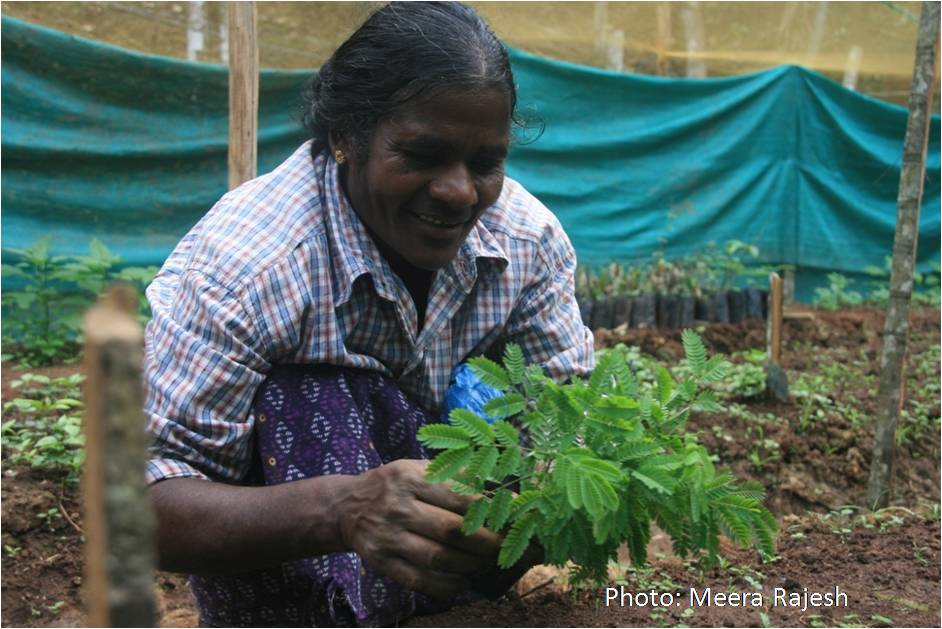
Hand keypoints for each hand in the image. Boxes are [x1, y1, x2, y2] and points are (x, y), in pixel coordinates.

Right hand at [337, 459, 503, 598]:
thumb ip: (456, 476)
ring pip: (437, 558)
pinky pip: (418, 580)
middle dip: (487, 544)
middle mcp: (398, 505)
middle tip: (508, 550)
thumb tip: (503, 494)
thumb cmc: (397, 486)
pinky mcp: (380, 562)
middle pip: (452, 530)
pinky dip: (445, 586)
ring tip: (486, 564)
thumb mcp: (419, 468)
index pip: (460, 496)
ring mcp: (387, 536)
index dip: (492, 511)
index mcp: (412, 476)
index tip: (516, 521)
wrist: (347, 506)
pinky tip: (462, 582)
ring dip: (469, 566)